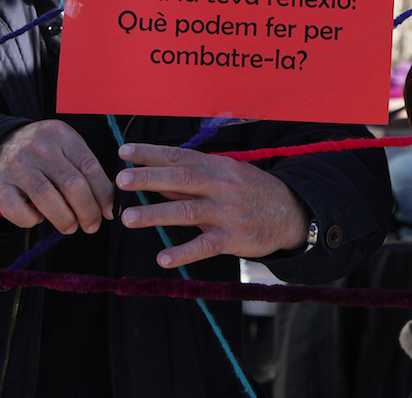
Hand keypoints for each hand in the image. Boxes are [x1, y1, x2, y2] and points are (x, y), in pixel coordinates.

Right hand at [0, 120, 114, 234]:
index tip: (109, 212)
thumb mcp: (63, 148)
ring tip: (70, 226)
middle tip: (91, 225)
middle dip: (88, 211)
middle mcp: (39, 147)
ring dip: (64, 219)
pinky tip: (37, 218)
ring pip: (48, 199)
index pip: (90, 167)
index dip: (104, 194)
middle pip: (73, 185)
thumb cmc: (39, 154)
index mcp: (61, 135)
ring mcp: (17, 165)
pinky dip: (31, 221)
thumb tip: (108, 204)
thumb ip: (83, 169)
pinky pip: (18, 211)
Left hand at [116, 142, 308, 269]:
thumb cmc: (250, 191)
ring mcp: (226, 212)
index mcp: (216, 166)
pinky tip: (162, 259)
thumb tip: (154, 179)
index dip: (151, 154)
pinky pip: (205, 246)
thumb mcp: (225, 176)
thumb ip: (191, 180)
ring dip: (155, 214)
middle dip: (148, 178)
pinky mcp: (232, 238)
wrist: (290, 213)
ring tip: (128, 218)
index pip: (179, 156)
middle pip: (180, 179)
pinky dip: (184, 253)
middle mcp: (220, 185)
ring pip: (187, 211)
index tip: (124, 152)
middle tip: (120, 180)